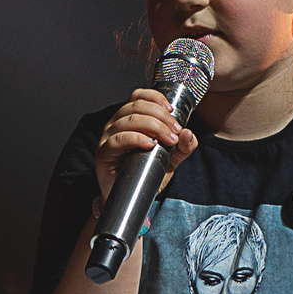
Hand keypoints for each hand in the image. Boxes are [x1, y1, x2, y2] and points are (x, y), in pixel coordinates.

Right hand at [94, 85, 199, 201]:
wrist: (131, 197)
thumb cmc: (145, 174)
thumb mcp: (170, 159)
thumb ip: (182, 147)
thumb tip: (188, 133)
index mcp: (128, 118)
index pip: (138, 96)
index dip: (155, 98)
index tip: (172, 111)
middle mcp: (116, 123)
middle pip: (137, 106)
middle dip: (161, 117)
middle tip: (175, 131)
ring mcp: (108, 137)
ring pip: (130, 120)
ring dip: (154, 127)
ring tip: (168, 140)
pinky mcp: (104, 152)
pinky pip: (119, 139)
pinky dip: (137, 138)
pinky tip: (150, 145)